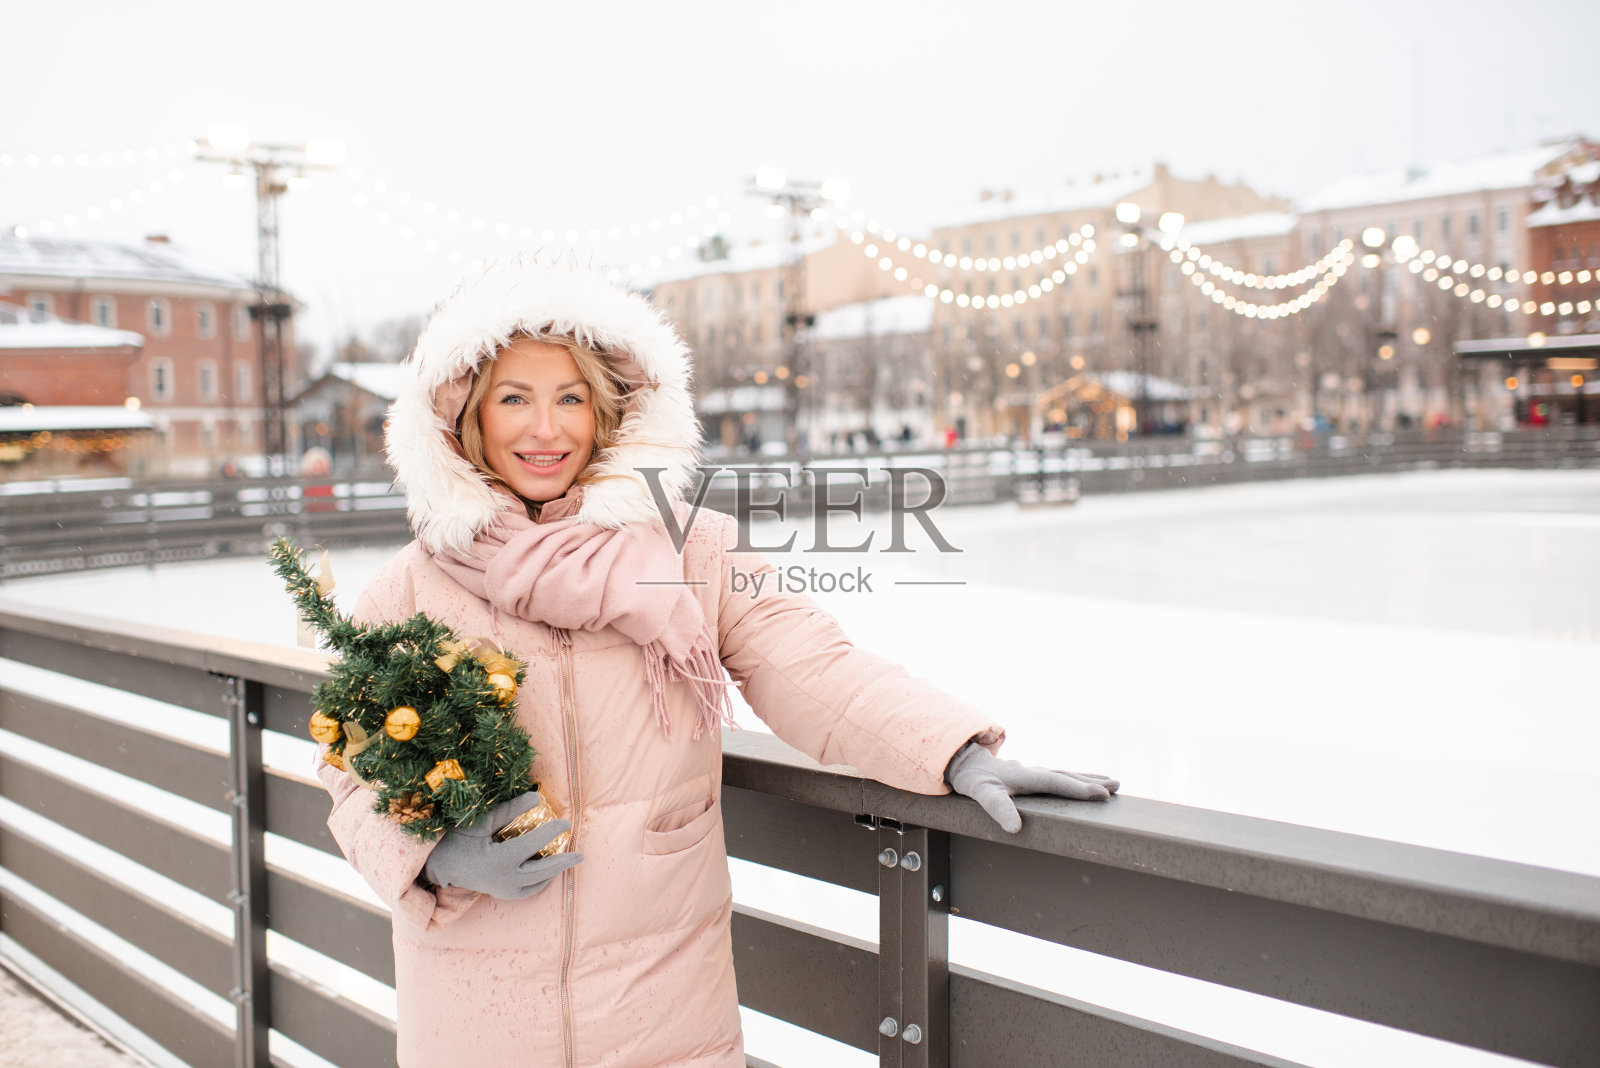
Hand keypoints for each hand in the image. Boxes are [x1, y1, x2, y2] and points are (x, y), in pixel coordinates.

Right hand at [422, 792, 582, 898]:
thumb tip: (537, 798)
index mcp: (497, 860)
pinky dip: (541, 880)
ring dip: (555, 871)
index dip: (551, 832)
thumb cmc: (457, 840)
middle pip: (541, 872)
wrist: (439, 867)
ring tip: (570, 859)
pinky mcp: (502, 894)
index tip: (566, 821)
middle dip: (563, 862)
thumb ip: (509, 810)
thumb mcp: (480, 822)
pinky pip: (528, 890)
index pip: (531, 845)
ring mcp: (503, 890)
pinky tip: (551, 870)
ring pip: (537, 883)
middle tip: (581, 854)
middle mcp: (503, 880)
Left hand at [945, 743, 1118, 833]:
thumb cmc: (976, 781)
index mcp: (1025, 776)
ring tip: (1114, 783)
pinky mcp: (1035, 777)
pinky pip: (1061, 778)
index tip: (1101, 794)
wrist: (967, 763)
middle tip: (1116, 787)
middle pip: (1067, 776)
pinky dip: (1078, 780)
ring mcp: (1036, 773)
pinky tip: (1089, 783)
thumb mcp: (982, 794)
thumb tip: (1015, 828)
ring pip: (1067, 775)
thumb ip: (998, 808)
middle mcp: (1034, 772)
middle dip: (1091, 782)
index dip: (1078, 789)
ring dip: (1089, 779)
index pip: (1056, 782)